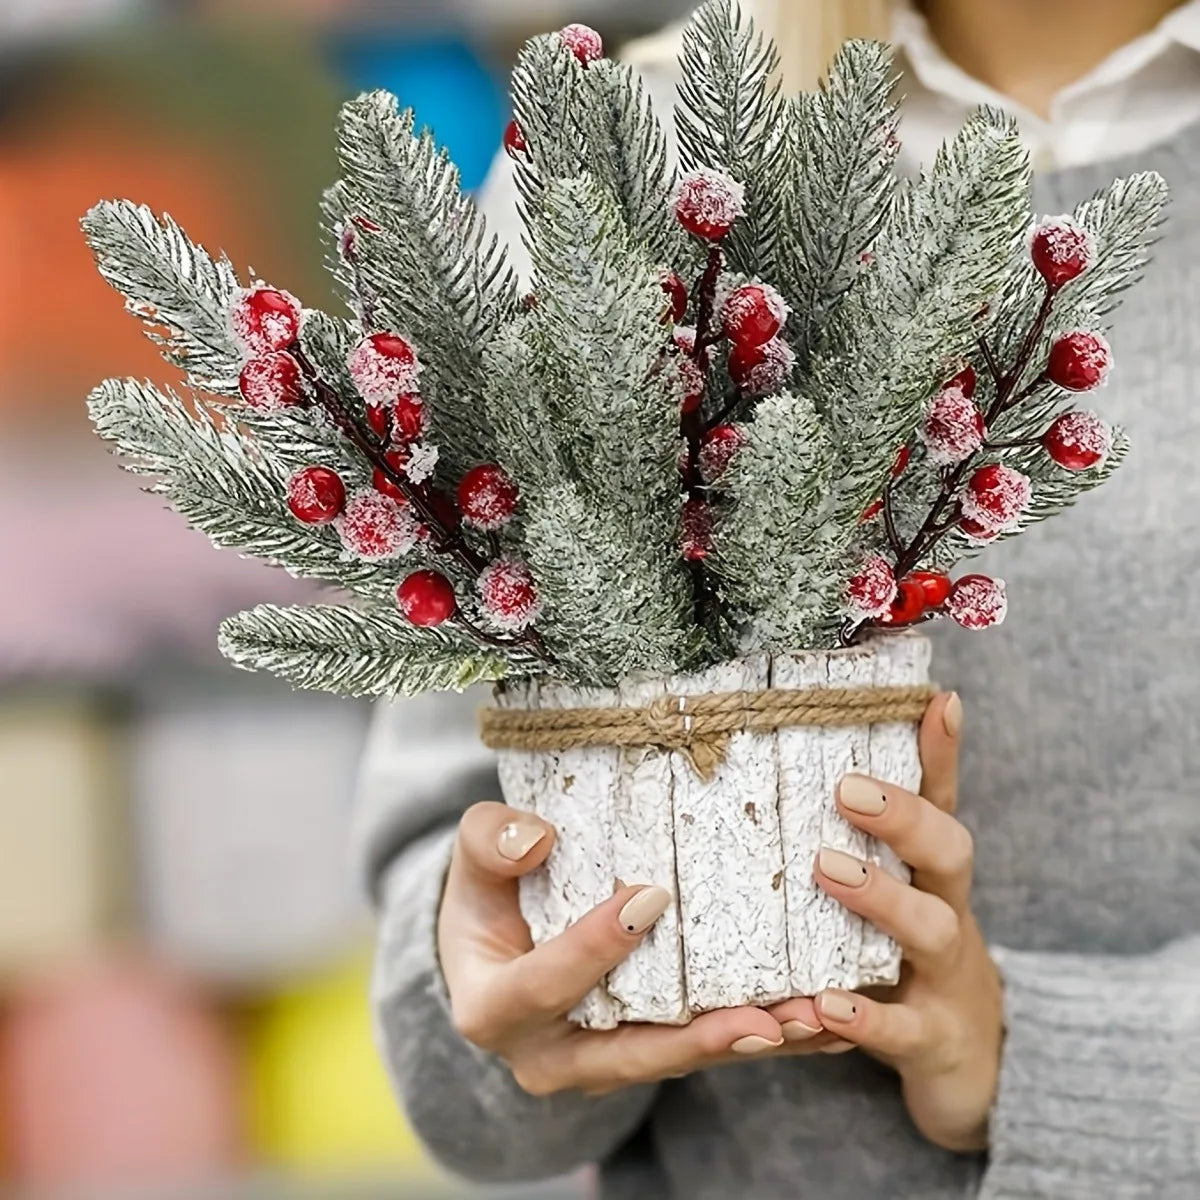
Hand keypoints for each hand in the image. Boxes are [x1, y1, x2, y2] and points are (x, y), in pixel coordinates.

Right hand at [439, 801, 848, 1095]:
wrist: (499, 947)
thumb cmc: (490, 891)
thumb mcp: (473, 860)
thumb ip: (489, 840)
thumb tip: (535, 837)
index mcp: (495, 1008)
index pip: (545, 983)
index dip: (594, 947)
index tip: (650, 896)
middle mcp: (549, 1054)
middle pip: (630, 1053)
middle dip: (702, 1038)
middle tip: (768, 1019)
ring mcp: (600, 1063)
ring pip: (678, 1059)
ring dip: (749, 1042)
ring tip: (815, 1022)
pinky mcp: (643, 1054)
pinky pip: (702, 1049)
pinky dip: (761, 1036)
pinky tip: (822, 1023)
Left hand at [769, 692, 1003, 1151]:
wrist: (963, 1061)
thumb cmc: (904, 956)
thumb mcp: (887, 896)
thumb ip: (851, 847)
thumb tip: (797, 776)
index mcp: (930, 872)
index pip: (940, 799)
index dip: (942, 751)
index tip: (938, 699)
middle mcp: (947, 910)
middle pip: (950, 851)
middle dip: (904, 817)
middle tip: (847, 788)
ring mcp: (945, 975)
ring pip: (932, 927)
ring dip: (882, 897)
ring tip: (827, 868)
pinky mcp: (930, 1038)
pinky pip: (899, 1027)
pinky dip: (861, 1016)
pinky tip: (820, 1003)